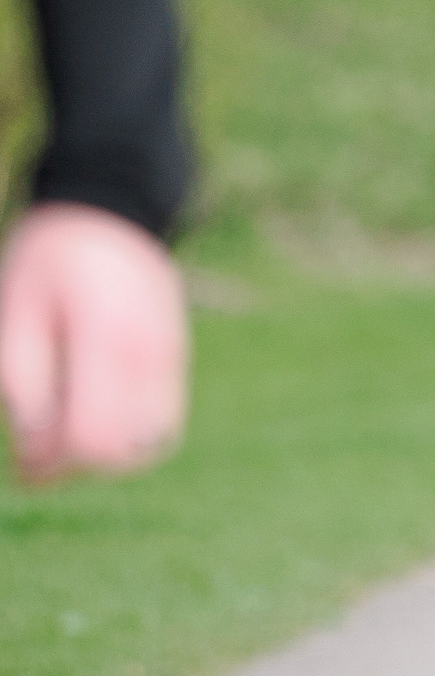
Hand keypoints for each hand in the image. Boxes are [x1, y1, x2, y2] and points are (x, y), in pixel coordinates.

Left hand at [0, 203, 188, 483]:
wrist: (111, 210)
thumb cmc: (50, 260)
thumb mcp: (15, 312)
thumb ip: (22, 381)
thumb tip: (33, 451)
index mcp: (107, 341)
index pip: (92, 440)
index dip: (51, 464)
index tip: (21, 459)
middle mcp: (149, 357)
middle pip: (119, 454)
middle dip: (74, 465)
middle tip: (37, 445)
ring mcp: (170, 360)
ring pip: (146, 447)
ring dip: (104, 454)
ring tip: (67, 425)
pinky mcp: (177, 361)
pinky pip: (161, 425)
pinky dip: (128, 435)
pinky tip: (97, 410)